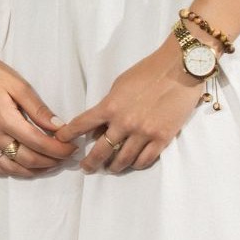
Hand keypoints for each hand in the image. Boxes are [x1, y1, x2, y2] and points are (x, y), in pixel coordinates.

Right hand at [0, 34, 73, 177]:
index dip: (59, 149)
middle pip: (28, 159)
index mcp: (5, 119)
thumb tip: (59, 127)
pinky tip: (25, 166)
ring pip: (13, 168)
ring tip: (50, 163)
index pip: (39, 144)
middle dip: (52, 161)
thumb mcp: (18, 84)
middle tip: (66, 156)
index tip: (72, 147)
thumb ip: (38, 108)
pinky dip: (13, 171)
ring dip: (35, 170)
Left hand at [56, 37, 209, 173]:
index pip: (82, 124)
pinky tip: (132, 164)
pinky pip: (145, 160)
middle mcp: (124, 123)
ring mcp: (144, 133)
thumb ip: (108, 106)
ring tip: (110, 168)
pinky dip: (136, 164)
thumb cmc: (147, 72)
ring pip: (123, 159)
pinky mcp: (162, 139)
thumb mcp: (119, 86)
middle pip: (101, 150)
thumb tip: (100, 126)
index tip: (61, 141)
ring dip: (114, 166)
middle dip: (91, 162)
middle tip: (86, 168)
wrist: (179, 70)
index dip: (68, 135)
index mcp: (110, 106)